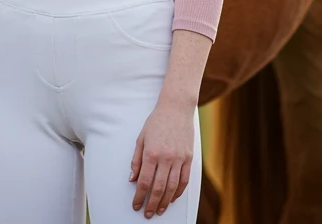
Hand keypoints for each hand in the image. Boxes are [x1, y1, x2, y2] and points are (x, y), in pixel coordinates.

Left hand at [129, 98, 194, 217]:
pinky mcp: (189, 158)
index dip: (139, 196)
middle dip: (151, 203)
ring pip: (172, 187)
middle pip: (158, 188)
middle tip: (147, 214)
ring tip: (159, 210)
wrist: (176, 109)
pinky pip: (184, 180)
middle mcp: (165, 158)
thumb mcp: (140, 138)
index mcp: (151, 153)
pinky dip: (178, 192)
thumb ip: (136, 160)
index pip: (144, 182)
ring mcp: (179, 159)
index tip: (136, 205)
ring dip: (164, 202)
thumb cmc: (156, 122)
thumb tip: (132, 180)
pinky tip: (172, 199)